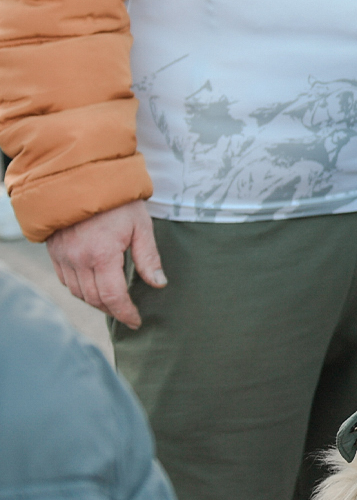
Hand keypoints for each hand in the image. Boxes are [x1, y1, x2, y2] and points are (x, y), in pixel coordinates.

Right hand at [45, 201, 164, 327]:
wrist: (82, 177)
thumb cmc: (117, 201)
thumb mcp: (141, 226)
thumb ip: (148, 258)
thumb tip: (159, 284)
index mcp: (102, 255)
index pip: (113, 297)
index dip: (126, 313)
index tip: (136, 321)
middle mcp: (78, 260)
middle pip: (95, 299)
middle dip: (113, 310)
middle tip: (128, 315)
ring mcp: (63, 256)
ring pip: (78, 293)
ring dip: (96, 302)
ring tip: (114, 304)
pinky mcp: (54, 252)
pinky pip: (66, 281)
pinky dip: (80, 290)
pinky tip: (94, 288)